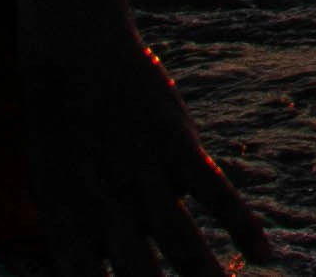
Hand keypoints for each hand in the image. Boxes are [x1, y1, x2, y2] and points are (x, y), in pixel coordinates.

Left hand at [26, 36, 263, 276]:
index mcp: (69, 228)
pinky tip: (262, 255)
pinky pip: (215, 195)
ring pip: (182, 246)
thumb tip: (93, 269)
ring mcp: (144, 181)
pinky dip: (241, 226)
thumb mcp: (53, 188)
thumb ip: (77, 235)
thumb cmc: (61, 129)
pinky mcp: (176, 149)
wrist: (74, 59)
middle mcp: (107, 213)